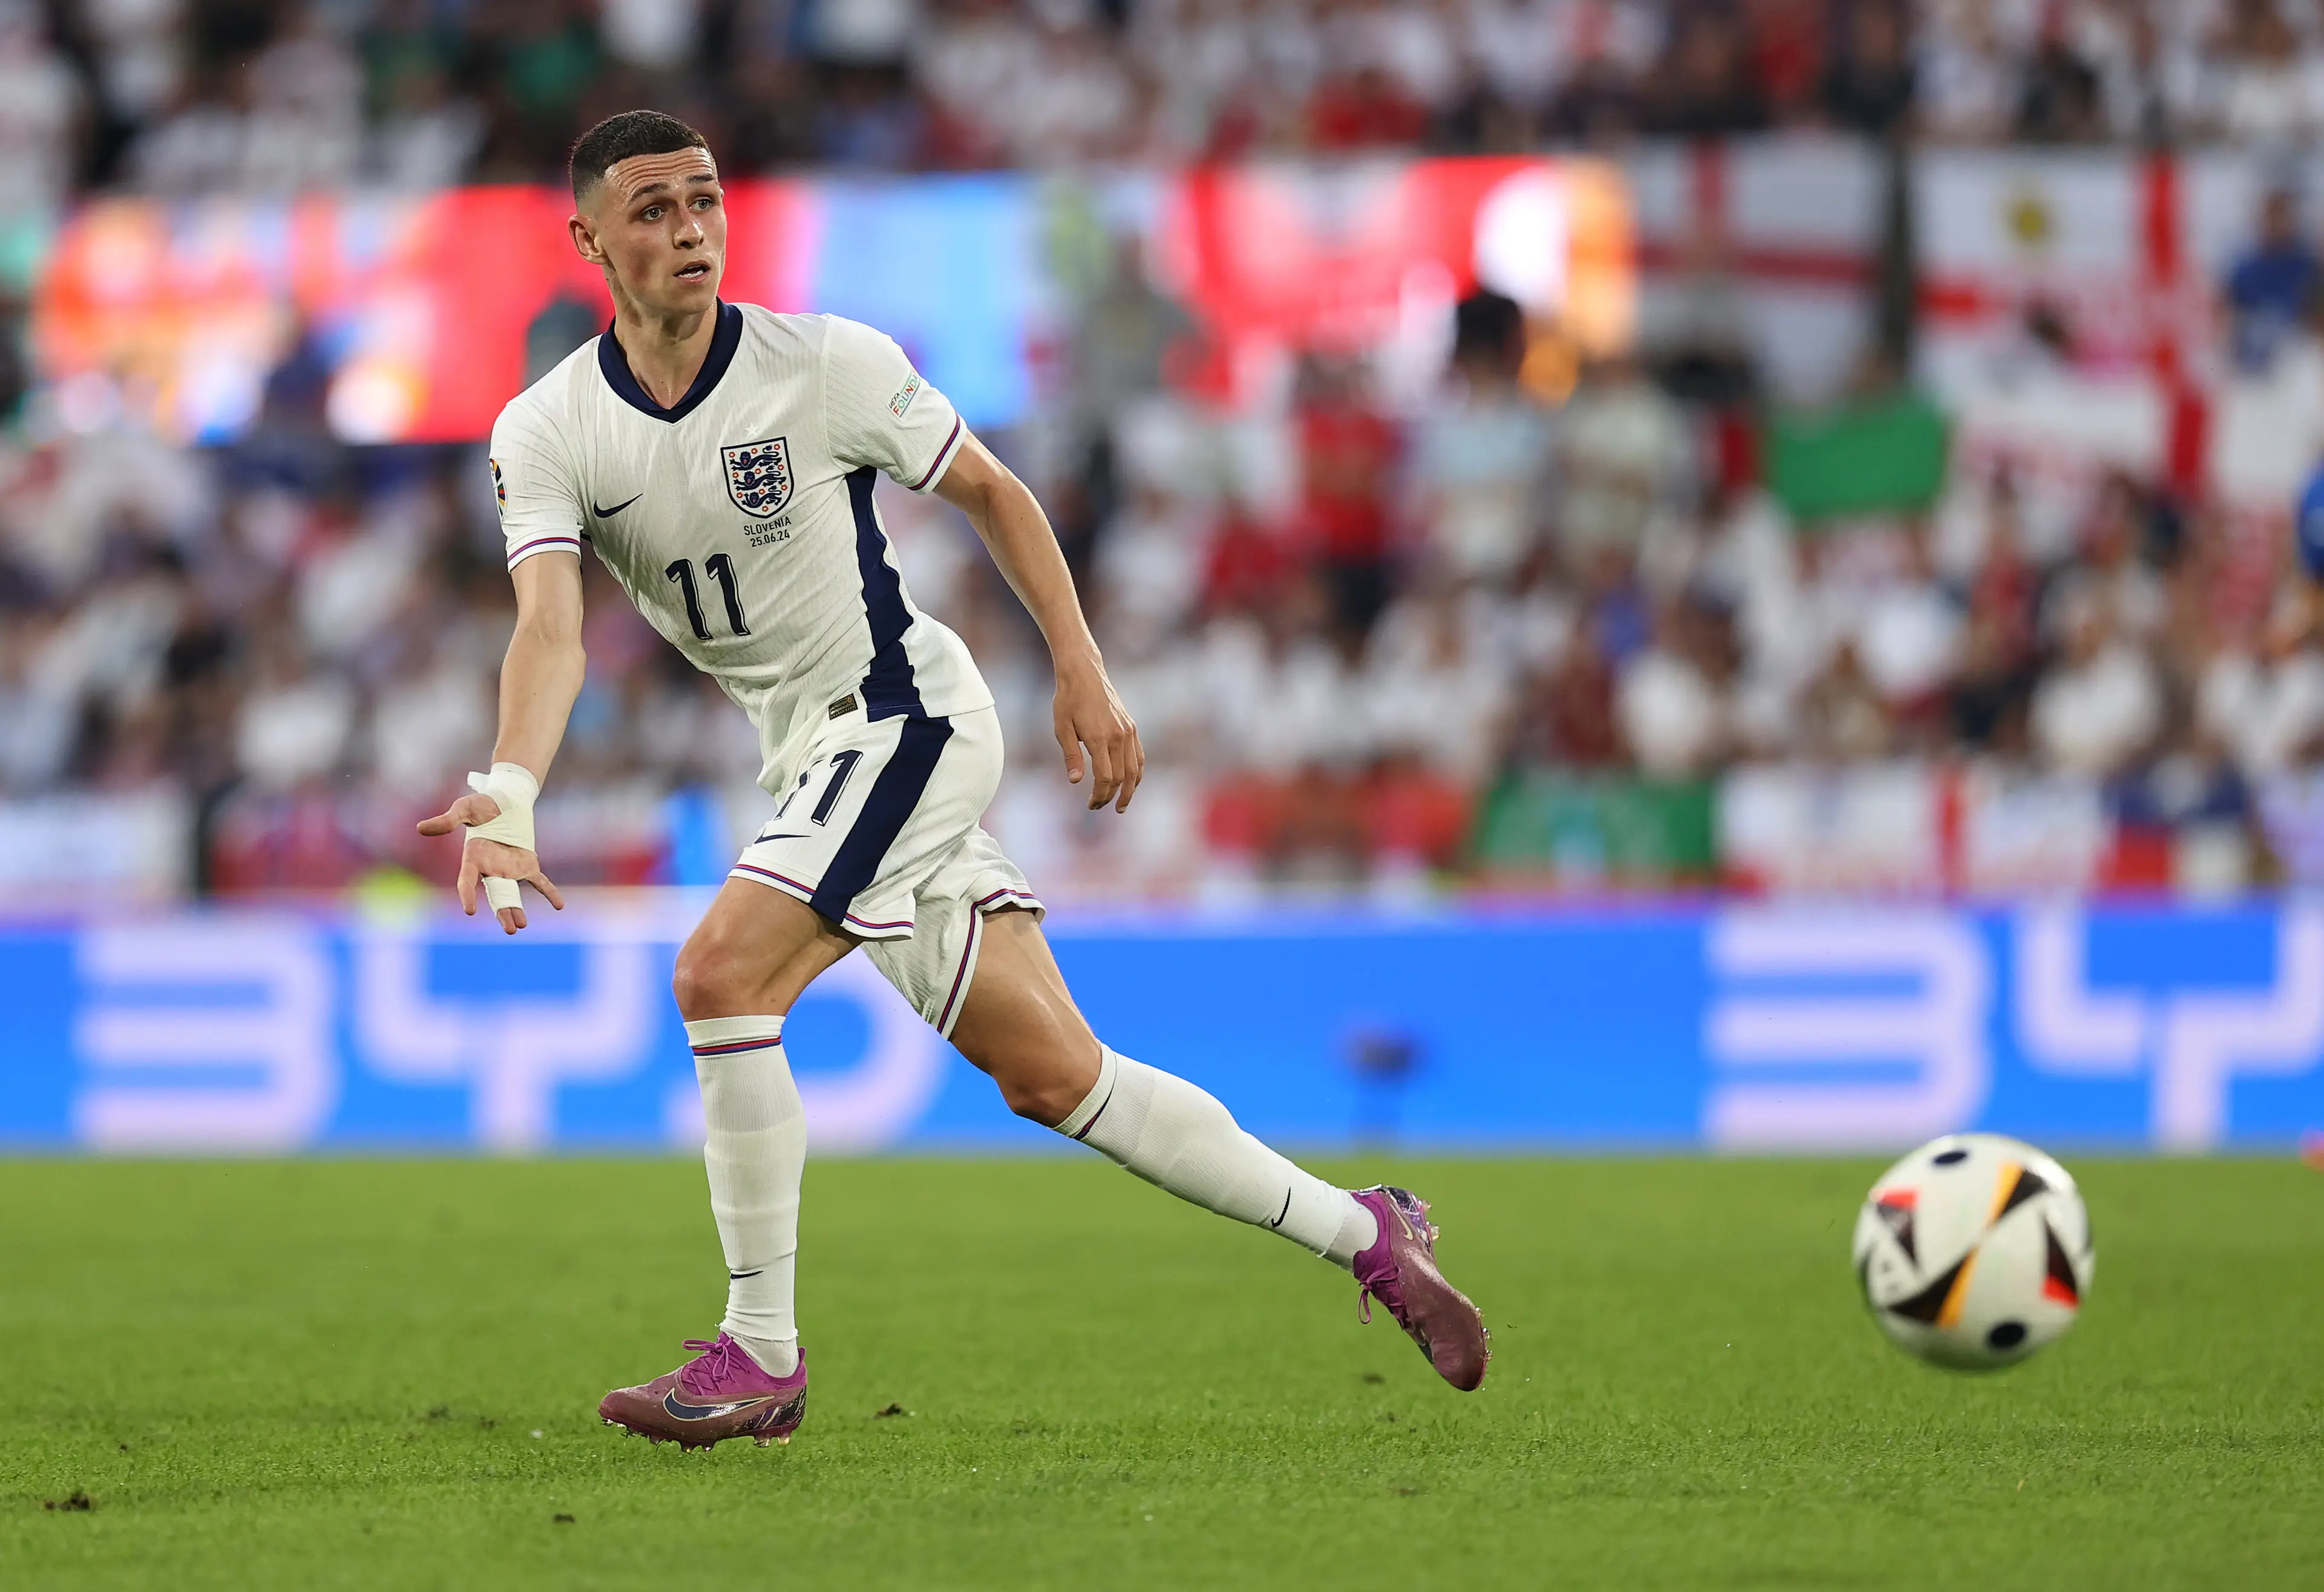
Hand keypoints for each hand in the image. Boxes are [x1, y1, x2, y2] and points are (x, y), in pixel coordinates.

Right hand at [416, 793, 565, 934]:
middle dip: (502, 913)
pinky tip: (558, 905)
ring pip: (513, 894)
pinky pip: (539, 881)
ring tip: (520, 926)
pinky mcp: (527, 863)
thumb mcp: (464, 809)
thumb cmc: (483, 803)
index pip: (467, 881)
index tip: (469, 910)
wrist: (507, 798)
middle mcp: (490, 868)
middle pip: (495, 895)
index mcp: (473, 858)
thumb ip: (447, 821)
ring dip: (517, 909)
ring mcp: (509, 868)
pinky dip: (549, 892)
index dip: (467, 895)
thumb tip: (420, 828)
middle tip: (510, 929)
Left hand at [1053, 659, 1144, 812]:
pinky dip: (1138, 773)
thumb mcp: (1062, 728)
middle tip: (1100, 807)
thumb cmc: (1068, 700)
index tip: (1090, 804)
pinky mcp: (1131, 727)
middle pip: (1122, 777)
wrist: (1084, 673)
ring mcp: (1128, 731)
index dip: (1100, 795)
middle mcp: (1118, 736)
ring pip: (1135, 769)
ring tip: (1122, 804)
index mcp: (1099, 738)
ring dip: (1130, 790)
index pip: (1105, 777)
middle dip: (1111, 796)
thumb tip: (1075, 781)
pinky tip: (1131, 783)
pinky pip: (1139, 756)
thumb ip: (1071, 756)